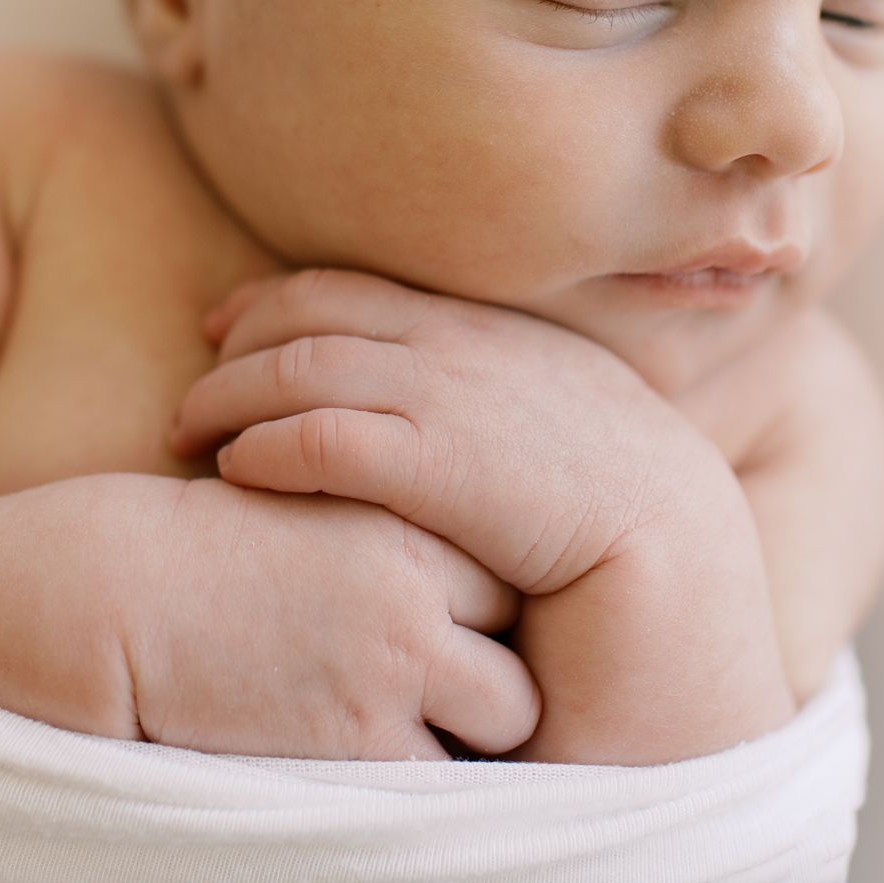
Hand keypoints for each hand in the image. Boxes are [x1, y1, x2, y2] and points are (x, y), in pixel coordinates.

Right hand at [124, 475, 538, 759]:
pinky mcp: (360, 741)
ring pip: (509, 714)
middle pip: (525, 640)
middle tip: (448, 676)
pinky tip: (376, 753)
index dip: (485, 604)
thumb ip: (392, 537)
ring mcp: (396, 667)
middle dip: (495, 664)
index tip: (458, 621)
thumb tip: (460, 582)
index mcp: (407, 522)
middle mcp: (418, 592)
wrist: (116, 592)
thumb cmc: (206, 546)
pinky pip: (443, 777)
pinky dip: (423, 774)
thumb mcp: (315, 506)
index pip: (508, 573)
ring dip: (474, 724)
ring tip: (421, 721)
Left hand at [171, 270, 790, 762]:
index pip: (365, 288)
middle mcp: (481, 348)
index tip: (228, 325)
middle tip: (192, 386)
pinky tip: (237, 474)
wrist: (697, 594)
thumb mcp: (561, 457)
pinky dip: (266, 447)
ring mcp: (466, 399)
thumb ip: (494, 421)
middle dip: (240, 340)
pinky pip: (326, 438)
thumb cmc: (635, 554)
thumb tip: (428, 428)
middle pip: (318, 311)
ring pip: (306, 366)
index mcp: (508, 336)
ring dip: (231, 395)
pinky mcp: (452, 466)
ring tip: (186, 434)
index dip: (280, 301)